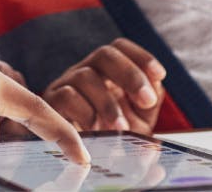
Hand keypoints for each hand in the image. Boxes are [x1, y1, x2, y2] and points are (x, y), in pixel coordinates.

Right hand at [43, 38, 166, 133]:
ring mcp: (65, 85)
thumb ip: (148, 103)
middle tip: (147, 101)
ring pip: (86, 76)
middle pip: (105, 54)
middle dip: (131, 75)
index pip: (120, 48)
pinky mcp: (51, 103)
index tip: (160, 75)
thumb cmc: (110, 137)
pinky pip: (67, 97)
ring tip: (121, 129)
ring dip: (109, 103)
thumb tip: (156, 89)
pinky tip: (96, 132)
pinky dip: (87, 114)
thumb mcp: (136, 121)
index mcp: (106, 72)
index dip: (141, 56)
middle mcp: (85, 72)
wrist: (79, 162)